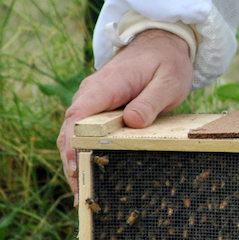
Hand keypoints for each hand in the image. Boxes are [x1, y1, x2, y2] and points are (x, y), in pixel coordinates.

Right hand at [57, 29, 193, 195]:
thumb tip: (132, 122)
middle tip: (81, 196)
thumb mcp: (168, 80)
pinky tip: (92, 177)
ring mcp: (91, 103)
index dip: (73, 145)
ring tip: (83, 196)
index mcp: (105, 86)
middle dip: (72, 163)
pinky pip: (85, 135)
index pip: (78, 117)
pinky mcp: (97, 111)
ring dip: (76, 163)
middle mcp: (90, 95)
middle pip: (70, 132)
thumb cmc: (165, 62)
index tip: (76, 170)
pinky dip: (84, 154)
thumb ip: (151, 101)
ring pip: (73, 136)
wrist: (160, 43)